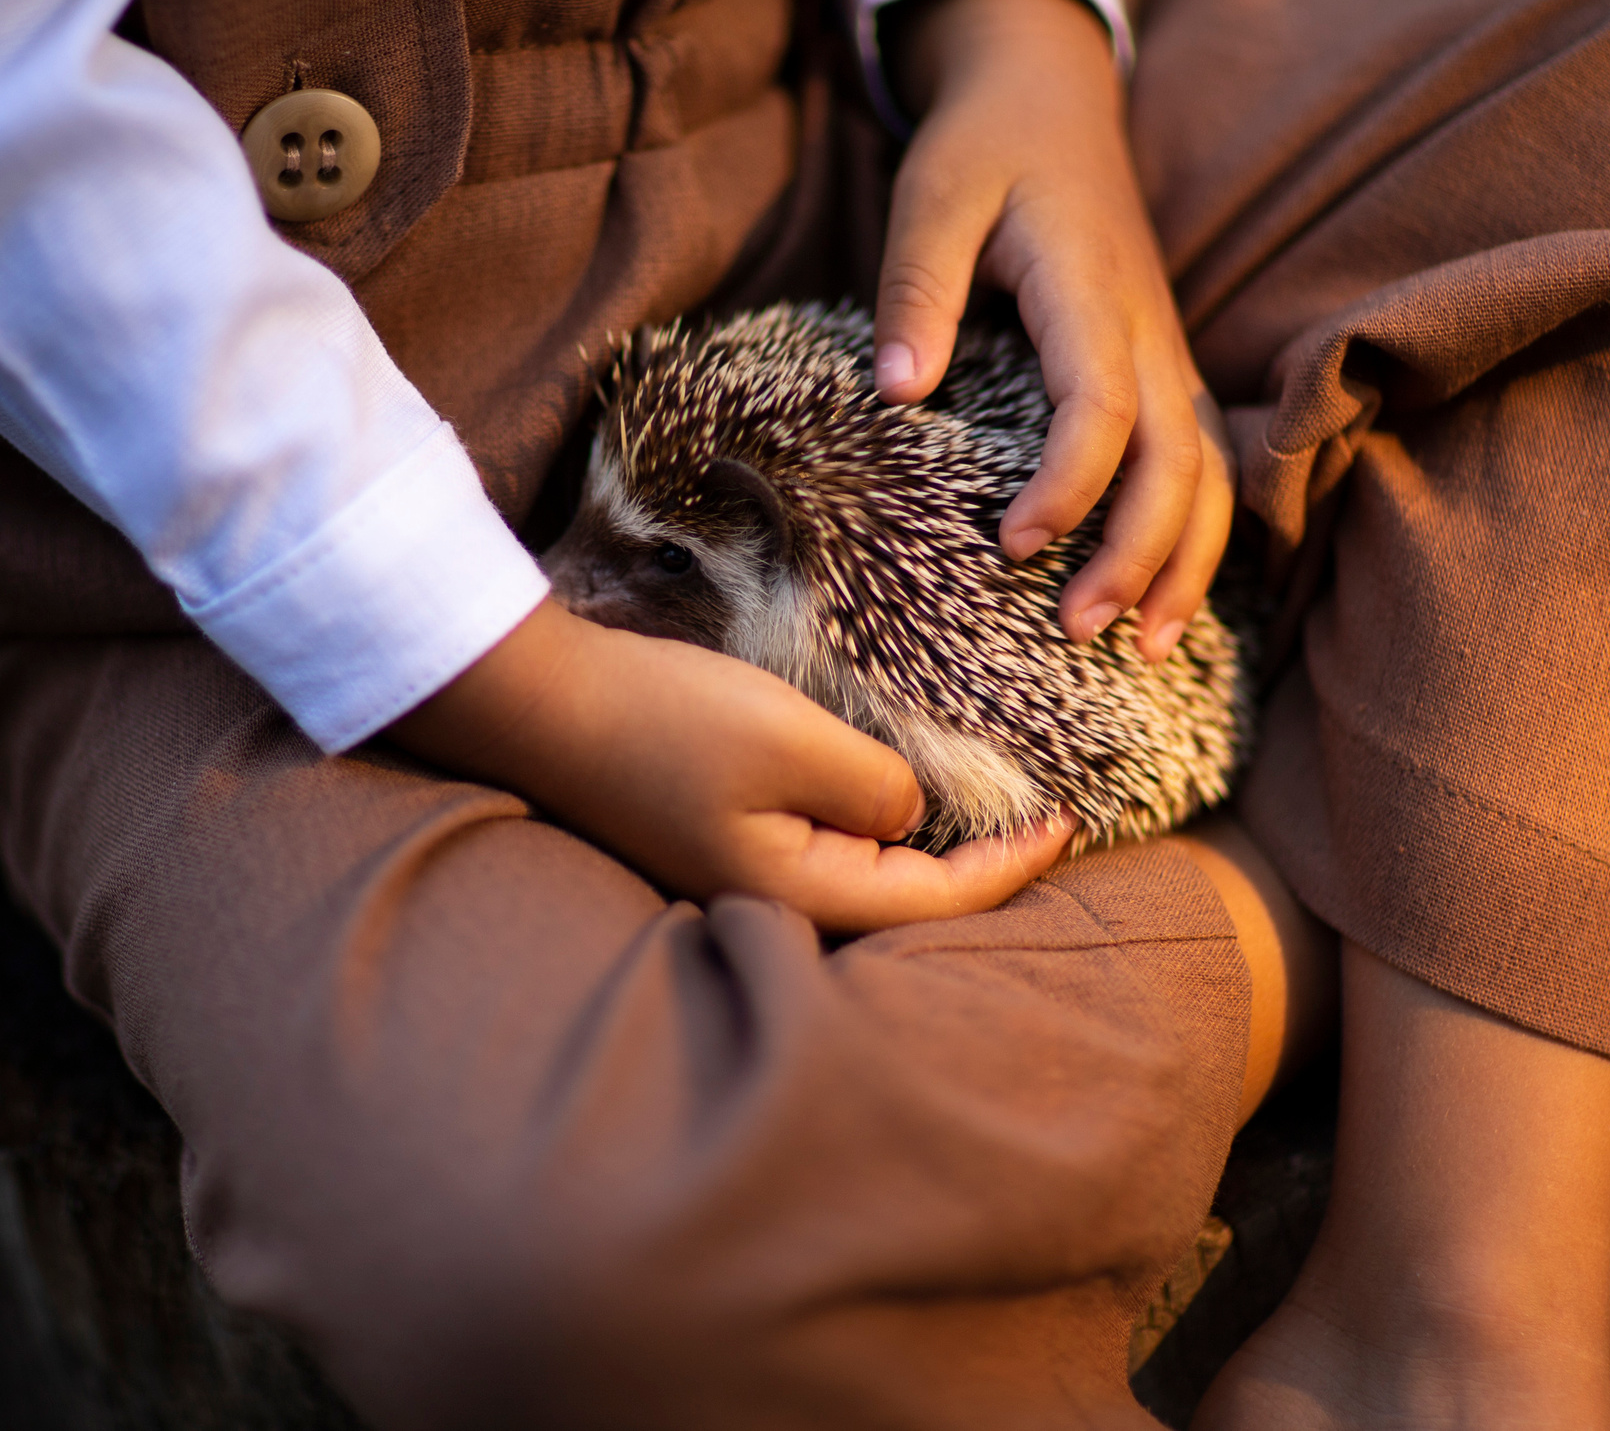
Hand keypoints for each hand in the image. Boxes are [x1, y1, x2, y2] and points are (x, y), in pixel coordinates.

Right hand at [386, 602, 1076, 930]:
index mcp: (794, 894)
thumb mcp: (792, 740)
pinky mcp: (715, 837)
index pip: (936, 901)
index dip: (1012, 867)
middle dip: (978, 877)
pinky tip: (891, 800)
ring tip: (986, 818)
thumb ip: (874, 786)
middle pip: (902, 908)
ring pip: (860, 878)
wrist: (541, 701)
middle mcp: (768, 902)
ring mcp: (736, 874)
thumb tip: (906, 813)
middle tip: (1044, 831)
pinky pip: (817, 846)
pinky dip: (869, 827)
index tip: (1068, 823)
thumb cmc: (665, 720)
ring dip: (923, 853)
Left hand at [875, 0, 1232, 655]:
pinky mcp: (1163, 369)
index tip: (1012, 546)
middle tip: (1074, 631)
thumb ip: (916, 290)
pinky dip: (1196, 536)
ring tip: (1146, 649)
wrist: (1050, 97)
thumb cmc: (983, 149)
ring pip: (1209, 473)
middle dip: (1138, 555)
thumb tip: (898, 392)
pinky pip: (1204, 462)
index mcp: (1088, 289)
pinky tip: (1166, 598)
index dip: (1068, 486)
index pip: (1102, 407)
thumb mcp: (929, 197)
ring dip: (1185, 563)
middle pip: (1176, 461)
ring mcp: (1166, 352)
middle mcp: (1146, 330)